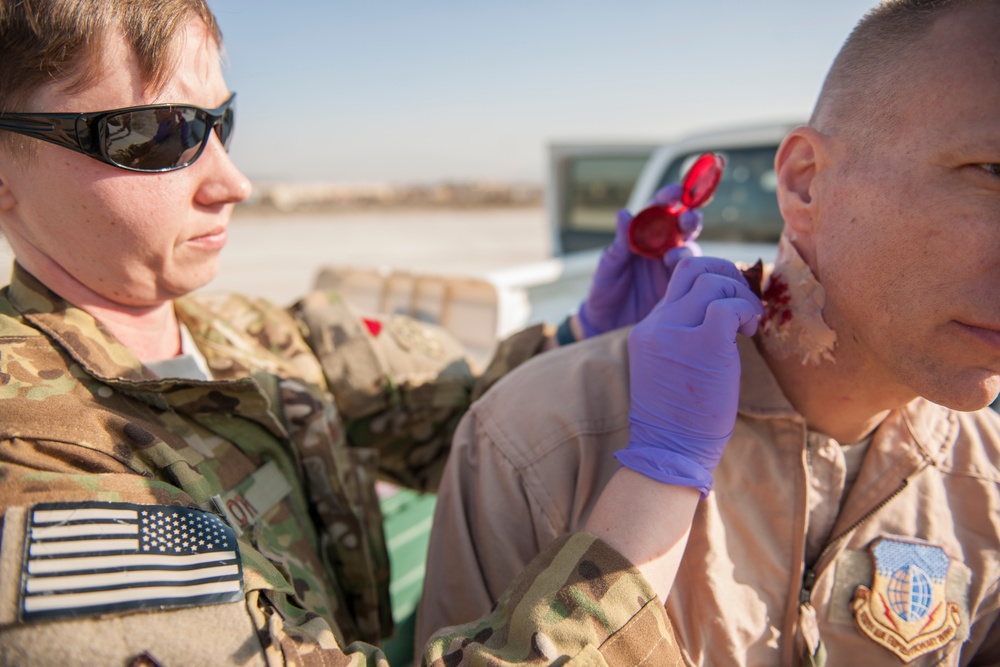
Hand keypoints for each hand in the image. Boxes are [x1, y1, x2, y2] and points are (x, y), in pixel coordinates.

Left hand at [577, 184, 703, 338]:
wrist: (606, 324)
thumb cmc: (604, 289)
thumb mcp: (609, 265)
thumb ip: (619, 243)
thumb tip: (623, 213)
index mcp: (643, 234)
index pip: (659, 210)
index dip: (669, 198)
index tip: (675, 192)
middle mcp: (662, 246)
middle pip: (682, 226)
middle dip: (688, 218)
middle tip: (686, 219)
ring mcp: (673, 266)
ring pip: (690, 248)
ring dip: (687, 247)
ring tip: (673, 256)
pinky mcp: (681, 287)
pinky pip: (693, 275)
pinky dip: (692, 271)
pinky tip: (683, 274)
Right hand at [615, 257, 762, 496]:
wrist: (668, 450)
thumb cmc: (678, 419)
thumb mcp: (669, 367)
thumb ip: (682, 336)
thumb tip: (720, 313)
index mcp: (649, 328)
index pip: (679, 280)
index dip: (712, 282)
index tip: (729, 303)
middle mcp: (658, 324)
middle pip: (693, 268)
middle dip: (727, 274)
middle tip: (743, 300)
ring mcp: (676, 332)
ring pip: (713, 282)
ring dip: (740, 296)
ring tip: (747, 324)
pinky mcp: (703, 344)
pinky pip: (728, 306)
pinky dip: (746, 311)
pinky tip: (747, 332)